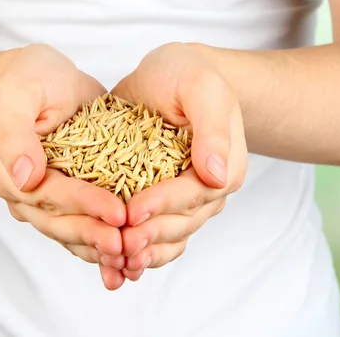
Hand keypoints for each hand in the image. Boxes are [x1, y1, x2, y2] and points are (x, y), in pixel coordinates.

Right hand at [0, 44, 126, 289]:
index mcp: (9, 172)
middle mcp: (25, 193)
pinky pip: (82, 226)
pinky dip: (102, 242)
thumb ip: (14, 134)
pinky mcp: (67, 197)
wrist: (39, 78)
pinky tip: (126, 257)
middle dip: (96, 235)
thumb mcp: (16, 95)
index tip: (119, 213)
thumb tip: (24, 178)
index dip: (85, 205)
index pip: (49, 195)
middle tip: (130, 244)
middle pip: (60, 222)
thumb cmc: (26, 79)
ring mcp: (45, 200)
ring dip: (100, 247)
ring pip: (72, 232)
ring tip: (133, 257)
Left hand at [112, 42, 247, 280]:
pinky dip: (138, 251)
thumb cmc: (187, 73)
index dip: (163, 205)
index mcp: (223, 164)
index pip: (194, 193)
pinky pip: (155, 233)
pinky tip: (116, 266)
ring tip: (116, 263)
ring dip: (144, 253)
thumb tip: (217, 174)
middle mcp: (207, 187)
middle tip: (118, 245)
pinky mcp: (160, 199)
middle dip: (149, 236)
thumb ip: (213, 126)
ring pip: (169, 236)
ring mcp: (184, 198)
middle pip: (181, 222)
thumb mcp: (201, 86)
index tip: (132, 212)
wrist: (170, 75)